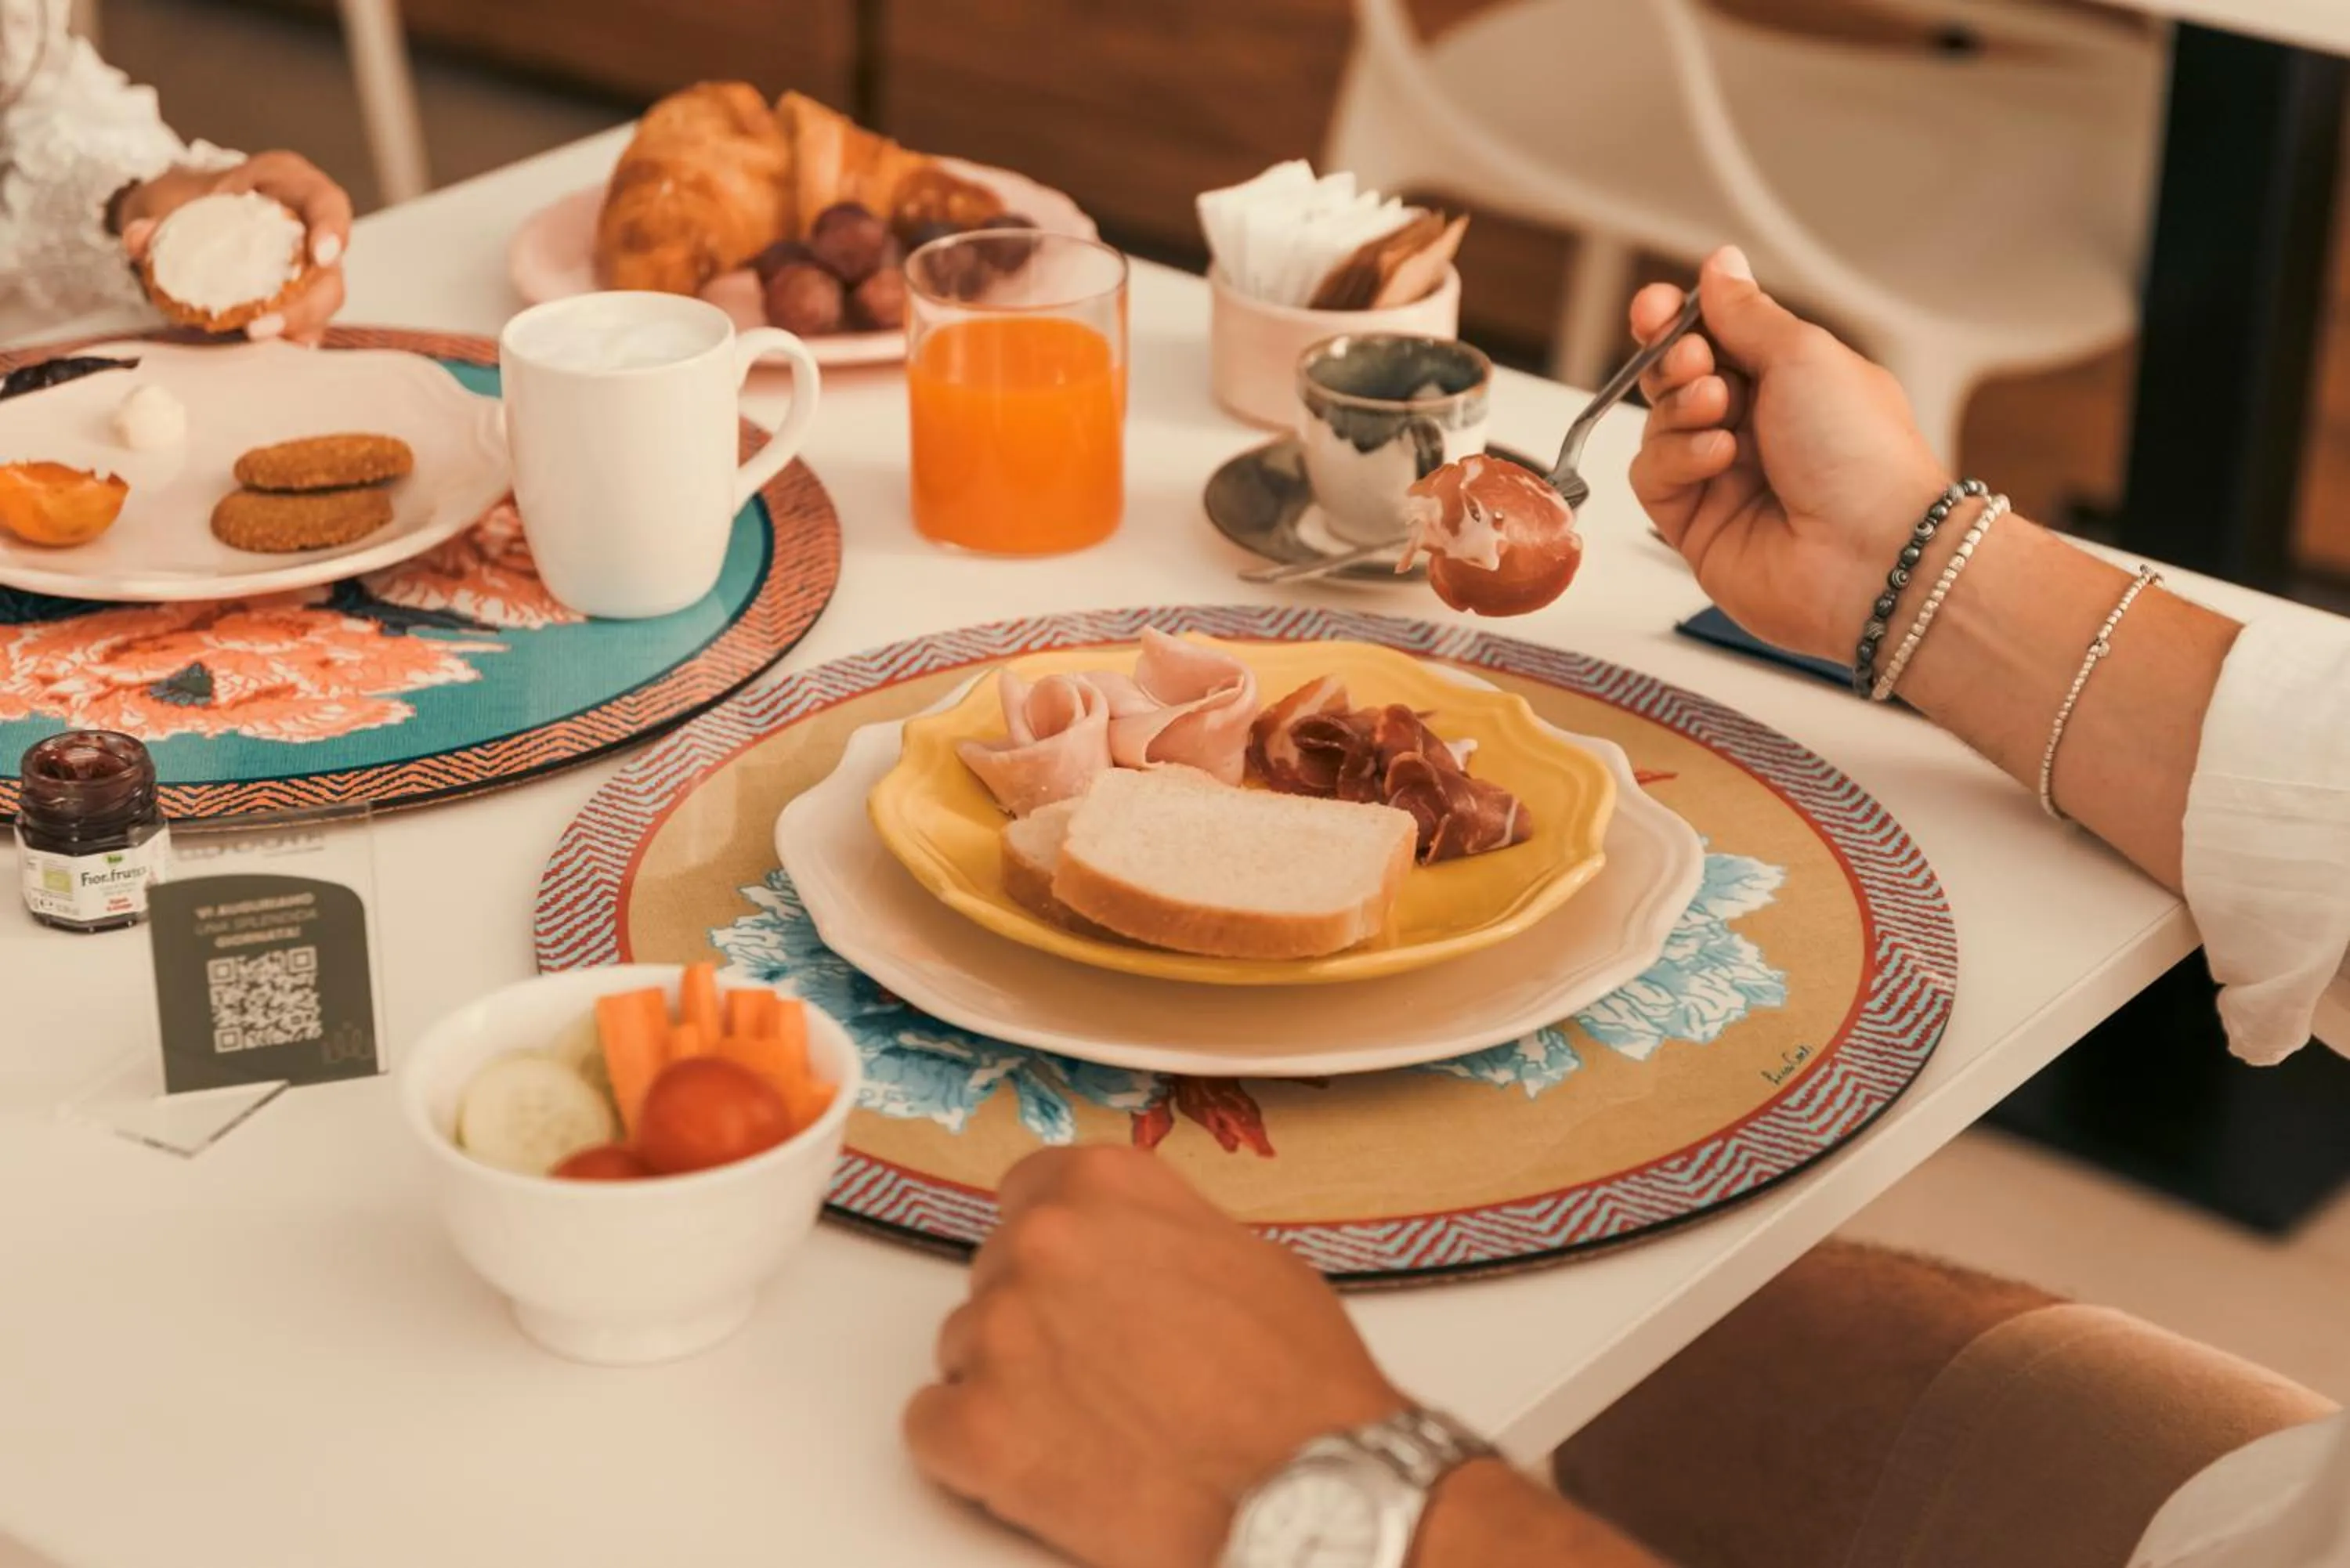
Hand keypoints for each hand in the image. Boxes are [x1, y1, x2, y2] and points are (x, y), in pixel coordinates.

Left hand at [117, 152, 352, 344]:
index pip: (325, 201)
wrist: (181, 219)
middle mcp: (306, 228)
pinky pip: (305, 321)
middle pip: (329, 268)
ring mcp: (306, 268)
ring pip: (322, 301)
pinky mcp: (297, 297)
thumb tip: (141, 237)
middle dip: (307, 301)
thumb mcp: (166, 196)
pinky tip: (267, 349)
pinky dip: (288, 336)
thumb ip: (153, 214)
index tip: (320, 255)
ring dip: (294, 325)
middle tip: (265, 323)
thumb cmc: (188, 199)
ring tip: (253, 336)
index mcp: (287, 186)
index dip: (331, 227)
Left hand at [905, 1146, 1404, 1567]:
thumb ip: (1154, 1237)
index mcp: (1103, 1184)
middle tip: (1101, 1374)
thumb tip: (1124, 1256)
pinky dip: (974, 1454)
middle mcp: (1040, 1240)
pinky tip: (1046, 1467)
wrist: (1312, 1493)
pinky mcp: (976, 1429)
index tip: (1074, 1285)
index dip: (1054, 1251)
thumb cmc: (1297, 1387)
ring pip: (962, 1350)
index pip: (1025, 1194)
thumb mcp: (1245, 1257)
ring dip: (1009, 1386)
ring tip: (1091, 1428)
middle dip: (1035, 1322)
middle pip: (994, 1274)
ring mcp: (1001, 1332)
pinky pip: (930, 1429)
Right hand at [1628, 247, 1949, 663]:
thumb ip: (1746, 313)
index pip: (1715, 336)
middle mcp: (1757, 426)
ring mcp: (1724, 476)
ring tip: (1720, 412)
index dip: (1677, 318)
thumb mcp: (1804, 354)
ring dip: (1681, 407)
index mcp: (1792, 380)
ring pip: (1660, 423)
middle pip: (1677, 377)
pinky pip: (1652, 475)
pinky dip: (1677, 458)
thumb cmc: (1861, 455)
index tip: (1657, 307)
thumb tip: (1720, 266)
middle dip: (1673, 359)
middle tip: (1696, 361)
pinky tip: (1718, 458)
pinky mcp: (1696, 524)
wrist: (1873, 555)